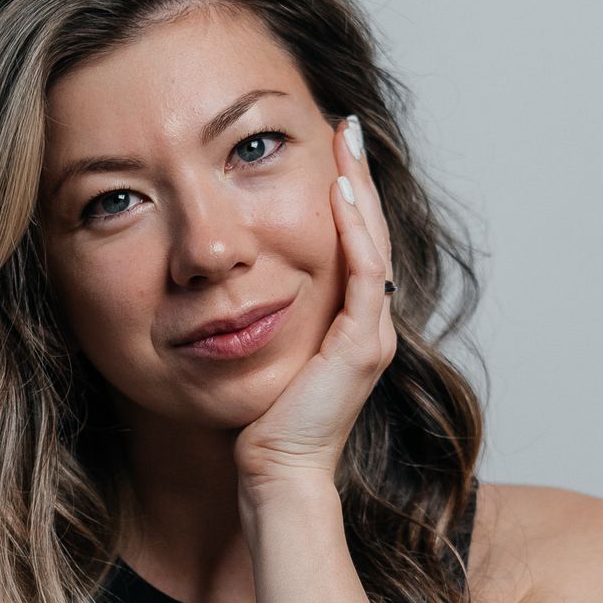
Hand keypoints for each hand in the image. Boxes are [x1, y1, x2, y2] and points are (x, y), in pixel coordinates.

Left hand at [232, 115, 396, 495]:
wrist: (275, 475)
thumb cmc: (260, 427)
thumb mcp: (262, 356)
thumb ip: (260, 319)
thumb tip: (229, 286)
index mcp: (349, 326)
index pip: (354, 245)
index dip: (346, 197)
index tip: (329, 152)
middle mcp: (368, 326)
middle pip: (370, 233)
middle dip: (358, 178)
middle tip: (344, 127)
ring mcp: (370, 335)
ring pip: (373, 244)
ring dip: (359, 190)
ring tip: (345, 144)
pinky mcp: (360, 347)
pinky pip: (363, 273)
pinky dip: (353, 231)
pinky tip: (338, 194)